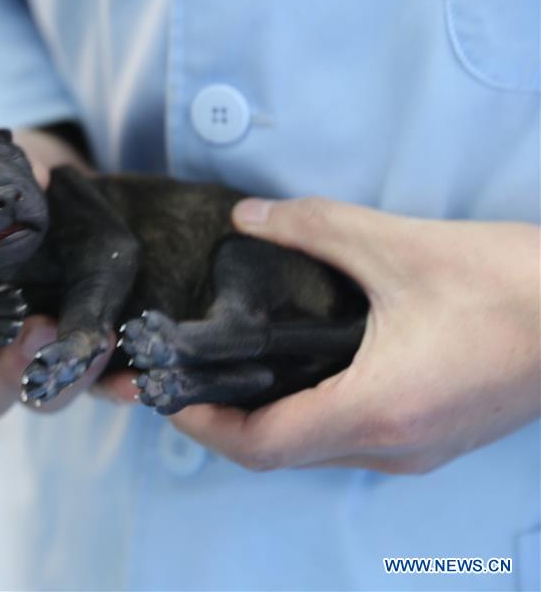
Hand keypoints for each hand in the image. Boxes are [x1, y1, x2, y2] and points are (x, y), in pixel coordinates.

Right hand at [0, 128, 134, 422]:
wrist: (63, 196)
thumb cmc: (10, 187)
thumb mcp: (1, 179)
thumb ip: (9, 183)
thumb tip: (42, 178)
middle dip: (6, 375)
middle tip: (39, 332)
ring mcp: (34, 359)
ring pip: (39, 398)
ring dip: (66, 380)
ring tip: (99, 342)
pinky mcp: (82, 360)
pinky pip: (96, 389)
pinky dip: (115, 387)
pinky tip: (136, 381)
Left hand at [172, 197, 539, 473]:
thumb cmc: (509, 285)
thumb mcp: (401, 246)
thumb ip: (315, 228)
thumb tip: (248, 216)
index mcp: (376, 410)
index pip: (261, 445)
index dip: (201, 425)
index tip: (166, 395)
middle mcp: (391, 448)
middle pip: (279, 455)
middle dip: (222, 425)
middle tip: (186, 382)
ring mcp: (415, 453)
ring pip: (313, 453)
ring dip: (264, 424)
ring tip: (229, 377)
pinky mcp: (432, 441)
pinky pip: (347, 443)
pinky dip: (306, 419)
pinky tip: (295, 377)